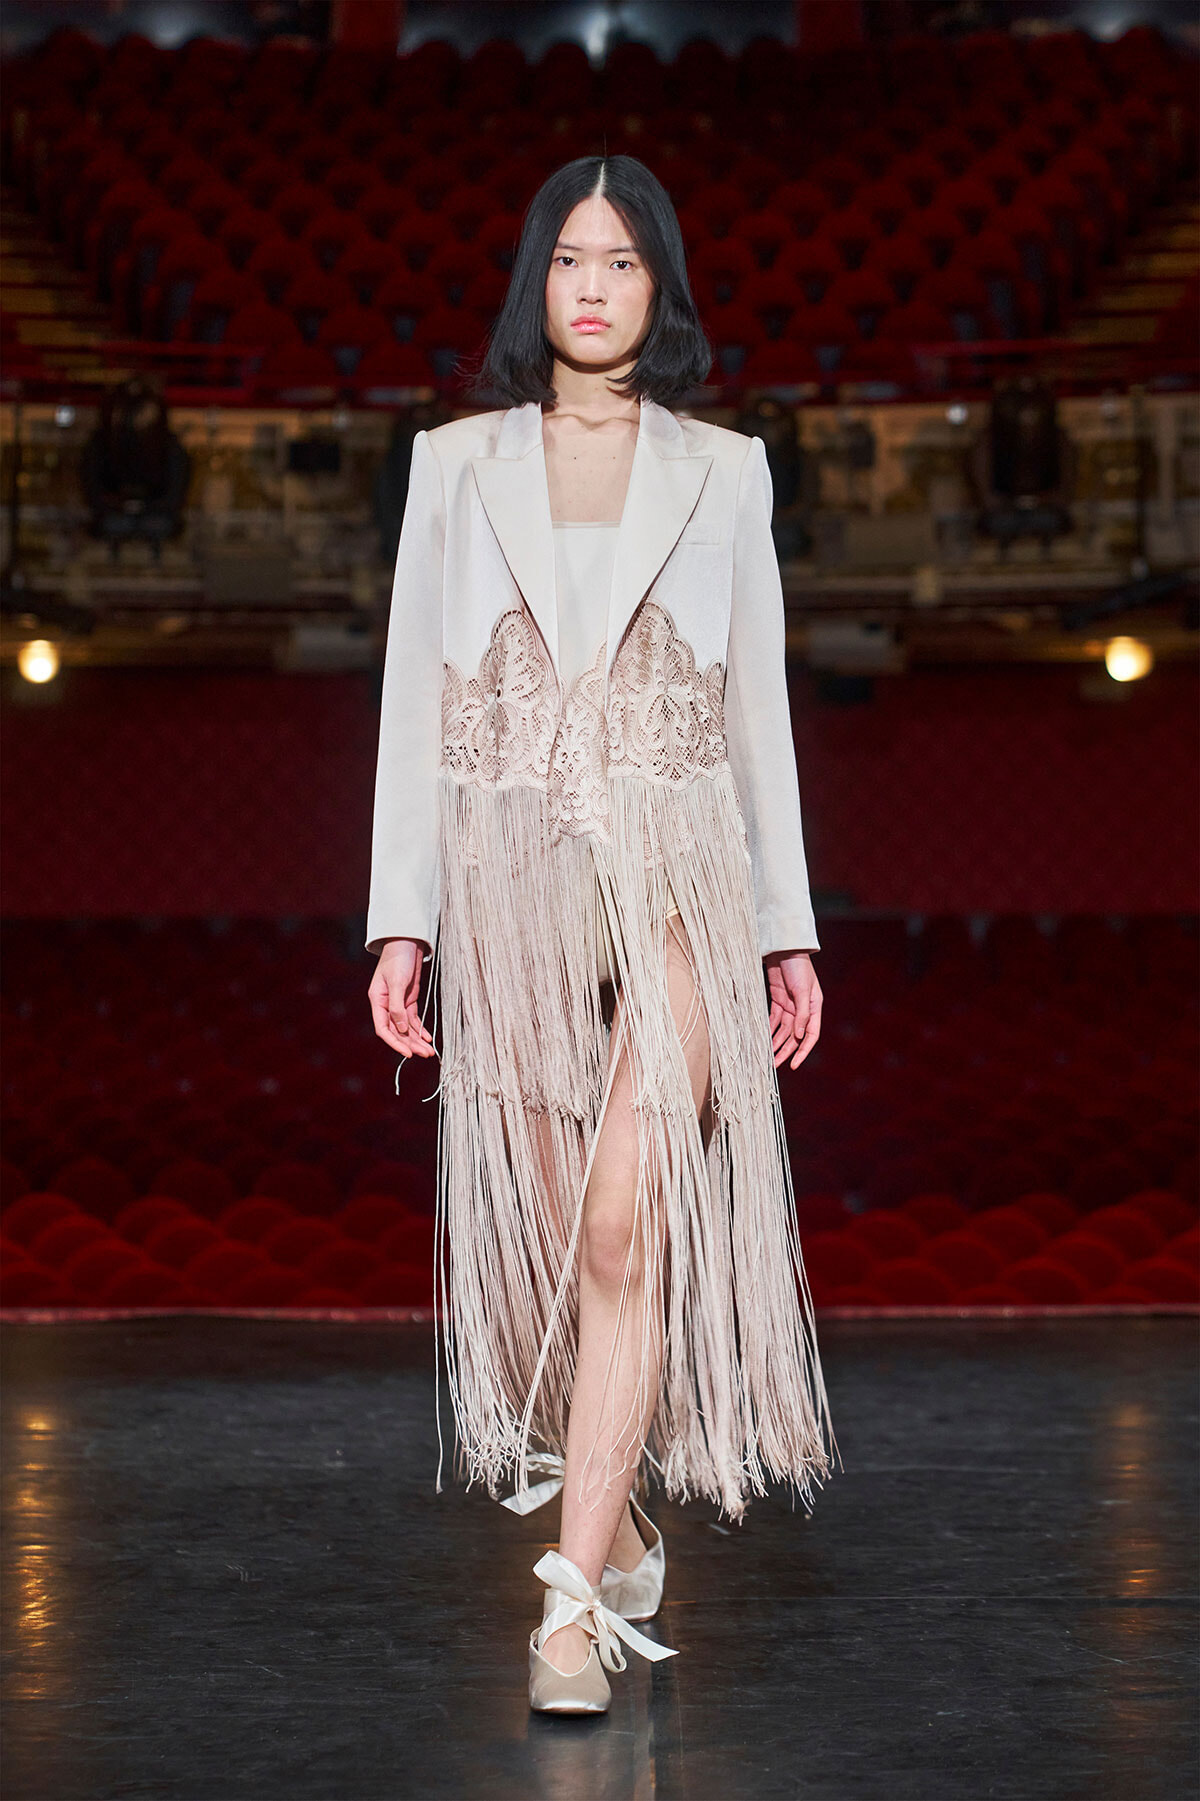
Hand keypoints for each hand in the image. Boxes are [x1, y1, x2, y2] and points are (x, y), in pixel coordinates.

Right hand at [369, 939, 436, 1060]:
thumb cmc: (398, 958)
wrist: (407, 942)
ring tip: (429, 1051)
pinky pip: (413, 1019)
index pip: (383, 1028)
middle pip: (396, 1031)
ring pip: (406, 1027)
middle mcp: (386, 1004)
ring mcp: (397, 1003)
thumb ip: (397, 1007)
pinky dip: (420, 1029)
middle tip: (425, 1054)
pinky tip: (428, 1038)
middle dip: (410, 1044)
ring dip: (417, 1040)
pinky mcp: (408, 999)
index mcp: (377, 1000)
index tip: (408, 1054)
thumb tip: (400, 1029)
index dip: (395, 1043)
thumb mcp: (398, 982)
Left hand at [765, 950, 821, 1069]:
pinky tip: (763, 1039)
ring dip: (776, 1043)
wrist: (784, 948)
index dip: (803, 1052)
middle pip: (794, 1037)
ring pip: (783, 1031)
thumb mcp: (803, 990)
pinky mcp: (778, 1000)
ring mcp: (790, 1006)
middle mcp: (803, 1010)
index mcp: (814, 1008)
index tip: (793, 1065)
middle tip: (774, 1066)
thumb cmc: (798, 966)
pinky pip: (773, 1021)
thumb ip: (802, 1013)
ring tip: (766, 1056)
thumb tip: (799, 1035)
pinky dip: (769, 1030)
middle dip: (785, 1051)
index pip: (810, 1036)